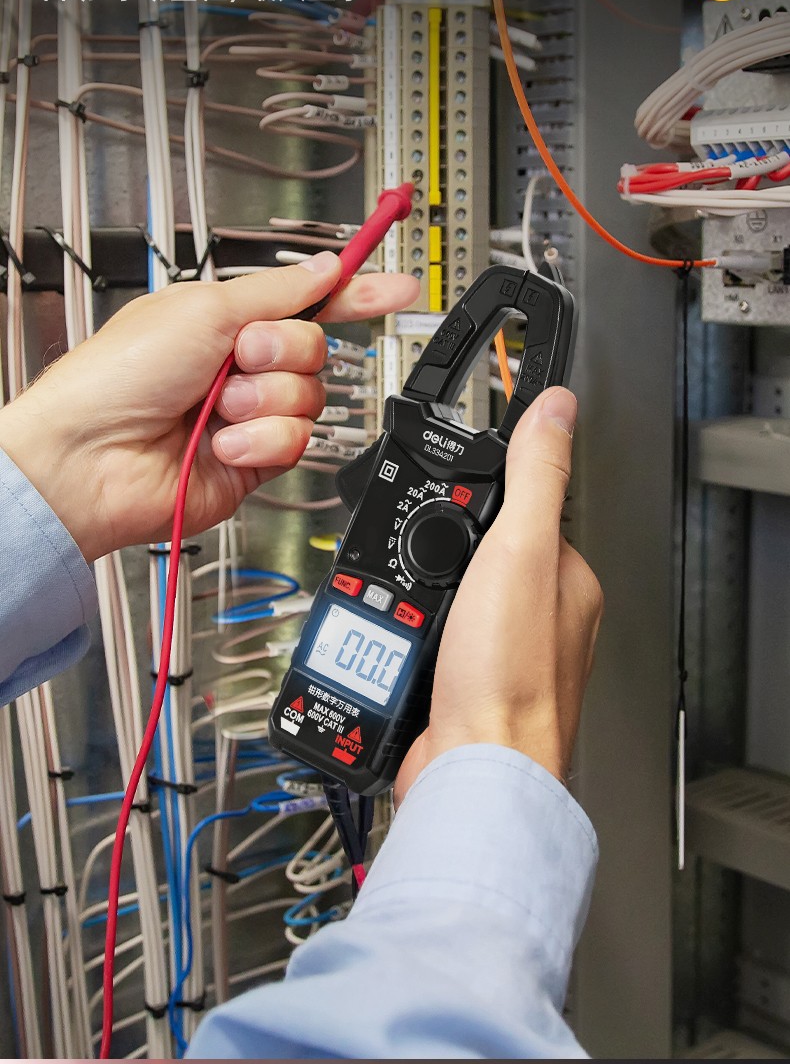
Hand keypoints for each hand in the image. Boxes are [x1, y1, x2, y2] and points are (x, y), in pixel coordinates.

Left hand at [0, 252, 418, 561]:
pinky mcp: (253, 461)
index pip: (309, 302)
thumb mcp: (204, 309)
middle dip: (282, 352)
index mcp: (227, 319)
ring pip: (308, 398)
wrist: (90, 457)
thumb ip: (276, 291)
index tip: (400, 286)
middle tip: (239, 356)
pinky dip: (258, 441)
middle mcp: (241, 366)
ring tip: (217, 408)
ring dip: (264, 401)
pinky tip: (220, 444)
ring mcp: (248, 415)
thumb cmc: (119, 375)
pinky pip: (293, 442)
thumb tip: (324, 268)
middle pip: (316, 350)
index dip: (357, 293)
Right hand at [395, 388, 602, 801]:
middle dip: (435, 558)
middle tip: (422, 574)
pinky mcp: (458, 687)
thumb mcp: (519, 548)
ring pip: (441, 599)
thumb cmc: (509, 677)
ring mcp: (497, 655)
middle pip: (473, 555)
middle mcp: (538, 619)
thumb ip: (535, 474)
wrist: (472, 772)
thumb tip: (557, 407)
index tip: (452, 506)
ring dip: (412, 600)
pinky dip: (400, 637)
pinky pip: (419, 640)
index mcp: (566, 581)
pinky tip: (397, 641)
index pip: (523, 511)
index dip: (481, 502)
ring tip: (404, 611)